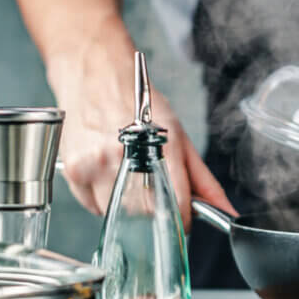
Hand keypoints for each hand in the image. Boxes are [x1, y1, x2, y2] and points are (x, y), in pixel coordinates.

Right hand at [47, 41, 236, 231]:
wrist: (96, 74)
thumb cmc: (139, 102)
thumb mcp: (179, 136)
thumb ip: (203, 180)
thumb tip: (225, 210)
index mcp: (163, 146)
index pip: (176, 204)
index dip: (182, 221)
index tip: (182, 224)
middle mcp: (128, 156)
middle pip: (145, 214)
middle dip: (154, 212)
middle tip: (151, 190)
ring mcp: (97, 164)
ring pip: (117, 214)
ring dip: (126, 206)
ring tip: (127, 175)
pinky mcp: (73, 171)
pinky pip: (92, 207)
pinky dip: (102, 200)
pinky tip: (107, 173)